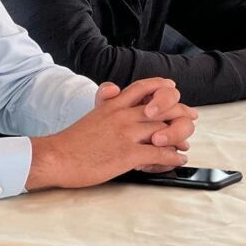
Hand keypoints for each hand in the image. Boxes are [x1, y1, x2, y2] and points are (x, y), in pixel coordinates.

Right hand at [25, 77, 197, 189]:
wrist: (56, 157)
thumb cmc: (71, 141)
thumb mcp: (92, 113)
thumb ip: (108, 102)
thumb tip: (115, 90)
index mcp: (114, 105)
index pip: (144, 87)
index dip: (163, 87)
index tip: (174, 90)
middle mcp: (123, 115)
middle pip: (162, 107)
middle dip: (180, 113)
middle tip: (190, 118)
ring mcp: (126, 134)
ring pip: (165, 130)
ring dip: (180, 137)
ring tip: (184, 144)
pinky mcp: (127, 154)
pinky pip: (159, 153)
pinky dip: (172, 156)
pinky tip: (177, 159)